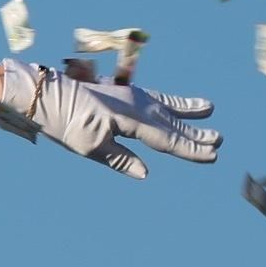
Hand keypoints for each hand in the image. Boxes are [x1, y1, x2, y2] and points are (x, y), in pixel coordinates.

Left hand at [0, 60, 220, 177]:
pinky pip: (154, 98)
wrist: (46, 94)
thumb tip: (145, 172)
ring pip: (166, 108)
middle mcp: (135, 105)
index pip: (167, 139)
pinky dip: (170, 102)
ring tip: (209, 109)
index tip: (212, 155)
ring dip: (187, 112)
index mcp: (130, 119)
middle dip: (195, 134)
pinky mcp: (123, 94)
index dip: (190, 149)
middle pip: (171, 123)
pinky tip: (177, 105)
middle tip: (219, 141)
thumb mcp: (89, 146)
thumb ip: (120, 159)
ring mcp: (130, 96)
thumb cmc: (64, 122)